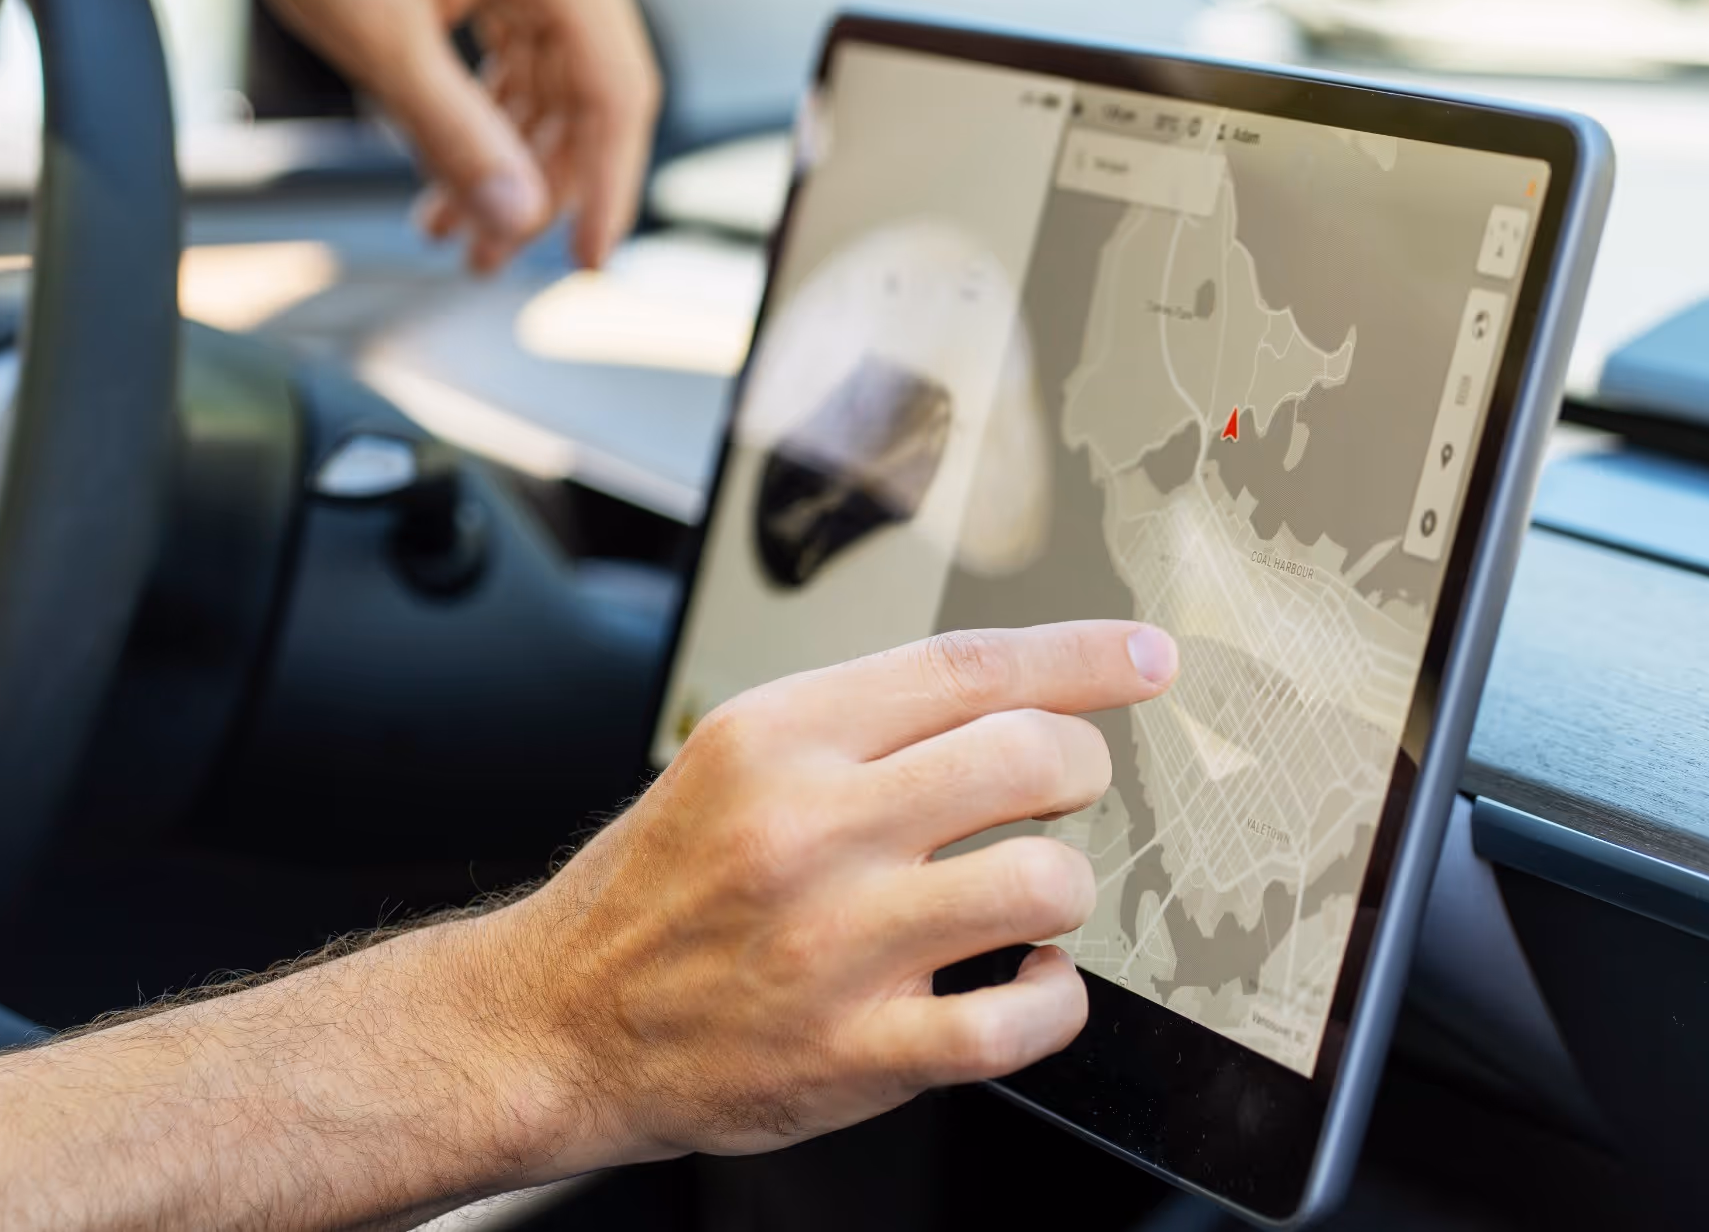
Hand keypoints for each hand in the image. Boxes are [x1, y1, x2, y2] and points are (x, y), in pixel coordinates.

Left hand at [200, 0, 659, 272]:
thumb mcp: (385, 43)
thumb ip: (459, 138)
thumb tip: (518, 219)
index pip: (616, 95)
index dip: (606, 189)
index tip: (582, 262)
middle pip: (587, 94)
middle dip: (537, 185)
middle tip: (489, 257)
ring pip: (550, 80)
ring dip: (506, 157)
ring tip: (451, 229)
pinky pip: (518, 50)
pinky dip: (486, 111)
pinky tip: (444, 164)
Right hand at [477, 620, 1179, 1166]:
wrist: (562, 1022)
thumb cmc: (657, 890)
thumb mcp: (730, 762)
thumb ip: (859, 724)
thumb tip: (1012, 697)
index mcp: (777, 738)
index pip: (967, 666)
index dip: (1081, 657)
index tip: (1146, 661)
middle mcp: (807, 827)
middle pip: (1030, 758)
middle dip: (1081, 773)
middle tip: (1060, 797)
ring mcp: (836, 943)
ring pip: (1046, 883)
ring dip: (1061, 891)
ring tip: (1020, 900)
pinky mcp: (857, 1051)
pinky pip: (1024, 1019)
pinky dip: (1052, 999)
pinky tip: (1021, 982)